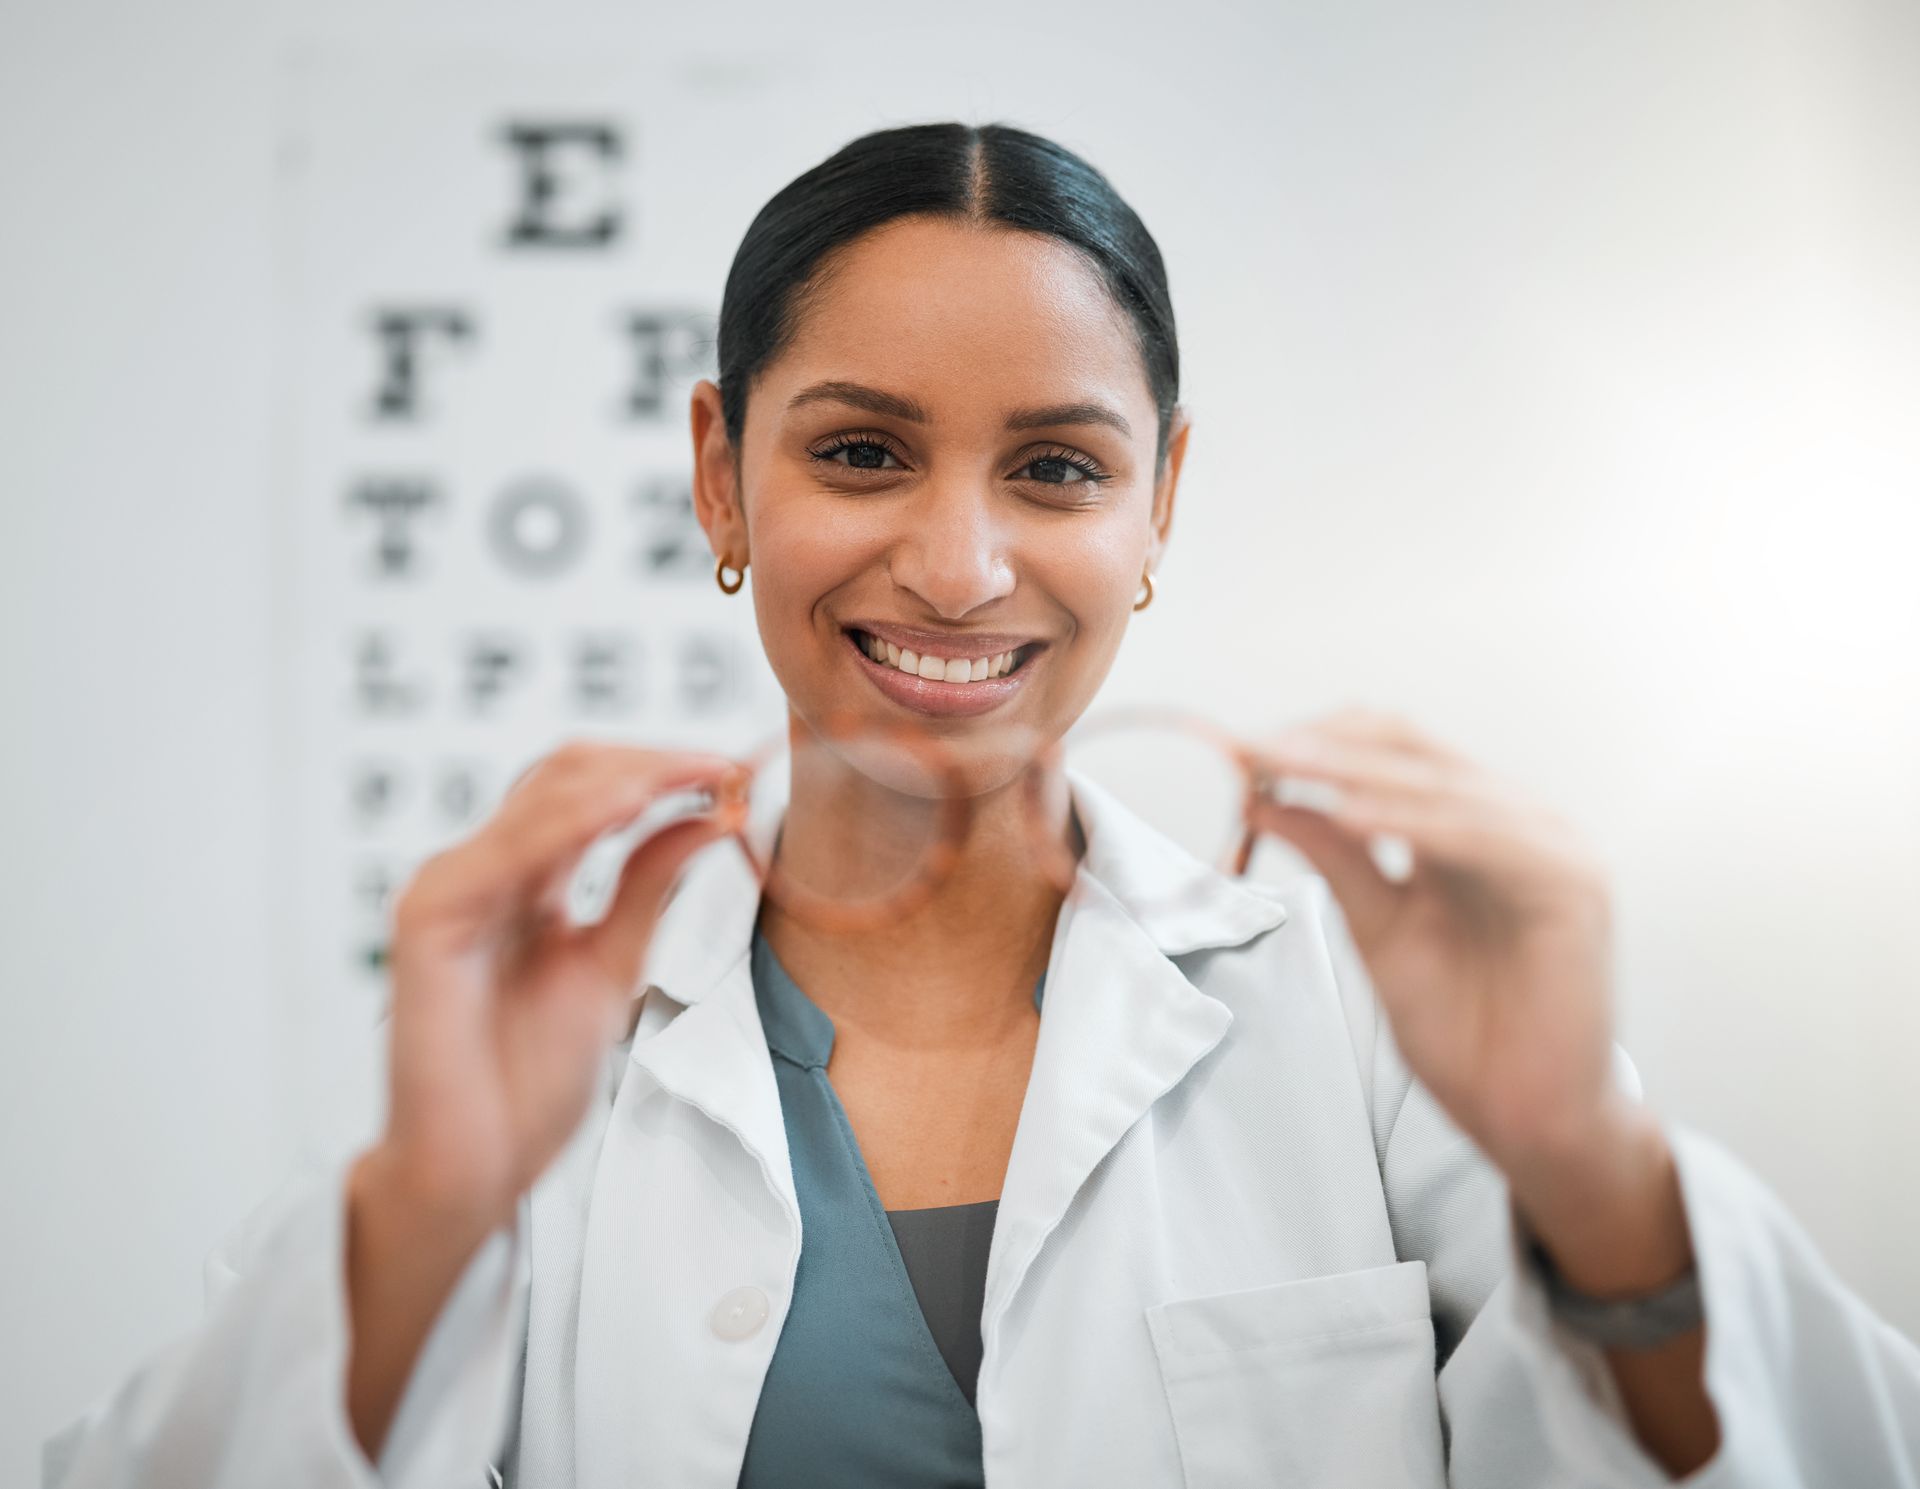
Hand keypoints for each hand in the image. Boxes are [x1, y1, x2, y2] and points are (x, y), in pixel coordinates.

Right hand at [373, 740, 744, 1232]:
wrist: (477, 1166)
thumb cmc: (527, 1079)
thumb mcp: (612, 965)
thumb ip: (648, 888)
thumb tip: (707, 817)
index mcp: (526, 879)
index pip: (592, 788)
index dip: (666, 770)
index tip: (740, 773)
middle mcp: (484, 871)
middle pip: (568, 773)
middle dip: (655, 761)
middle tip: (729, 768)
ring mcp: (450, 889)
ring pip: (543, 796)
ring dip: (630, 777)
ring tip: (699, 774)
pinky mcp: (427, 922)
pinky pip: (507, 853)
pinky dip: (574, 821)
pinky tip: (630, 808)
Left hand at [1247, 708, 1621, 1171]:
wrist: (1523, 1116)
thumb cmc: (1462, 1029)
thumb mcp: (1375, 927)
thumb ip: (1333, 857)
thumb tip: (1264, 796)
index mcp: (1470, 826)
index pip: (1392, 751)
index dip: (1319, 741)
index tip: (1244, 751)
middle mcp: (1514, 822)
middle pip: (1413, 750)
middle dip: (1326, 746)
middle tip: (1254, 748)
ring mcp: (1549, 847)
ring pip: (1440, 785)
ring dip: (1355, 773)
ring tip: (1287, 769)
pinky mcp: (1572, 884)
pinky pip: (1481, 836)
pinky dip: (1411, 821)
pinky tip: (1350, 817)